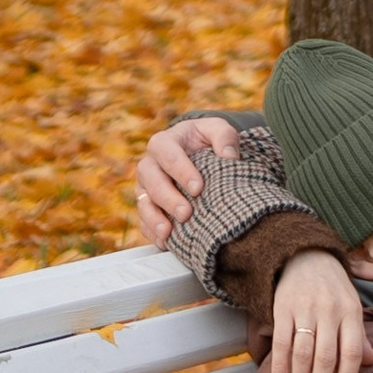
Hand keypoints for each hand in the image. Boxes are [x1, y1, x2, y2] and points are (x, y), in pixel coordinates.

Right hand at [133, 113, 240, 245]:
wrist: (195, 152)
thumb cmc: (205, 140)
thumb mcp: (217, 130)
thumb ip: (225, 137)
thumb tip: (229, 157)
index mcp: (164, 142)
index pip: (168, 154)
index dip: (181, 171)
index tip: (198, 188)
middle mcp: (150, 164)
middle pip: (151, 180)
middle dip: (168, 198)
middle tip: (186, 213)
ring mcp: (145, 187)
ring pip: (143, 203)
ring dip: (154, 219)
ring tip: (168, 233)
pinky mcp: (146, 205)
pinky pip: (143, 220)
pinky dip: (152, 232)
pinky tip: (165, 242)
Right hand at [270, 252, 372, 372]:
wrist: (307, 255)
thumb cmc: (334, 288)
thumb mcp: (353, 306)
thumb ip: (361, 334)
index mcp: (352, 311)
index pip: (352, 351)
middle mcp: (330, 310)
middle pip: (326, 356)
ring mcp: (305, 309)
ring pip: (303, 352)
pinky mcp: (283, 307)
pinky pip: (281, 341)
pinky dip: (280, 364)